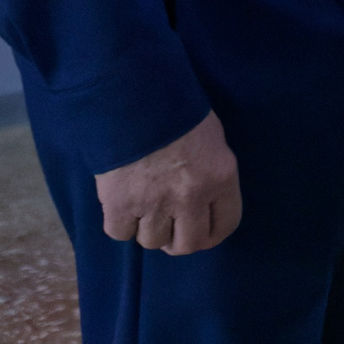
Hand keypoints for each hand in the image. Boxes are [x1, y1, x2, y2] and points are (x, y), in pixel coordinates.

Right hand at [95, 110, 240, 254]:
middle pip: (188, 245)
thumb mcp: (212, 139)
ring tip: (144, 208)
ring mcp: (154, 203)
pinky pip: (120, 233)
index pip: (224, 227)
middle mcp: (191, 197)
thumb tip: (202, 203)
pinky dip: (121, 224)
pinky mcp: (119, 204)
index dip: (211, 233)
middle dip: (178, 241)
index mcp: (220, 178)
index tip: (200, 231)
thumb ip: (211, 175)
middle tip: (169, 228)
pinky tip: (123, 205)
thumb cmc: (179, 112)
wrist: (136, 98)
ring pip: (152, 242)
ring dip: (148, 230)